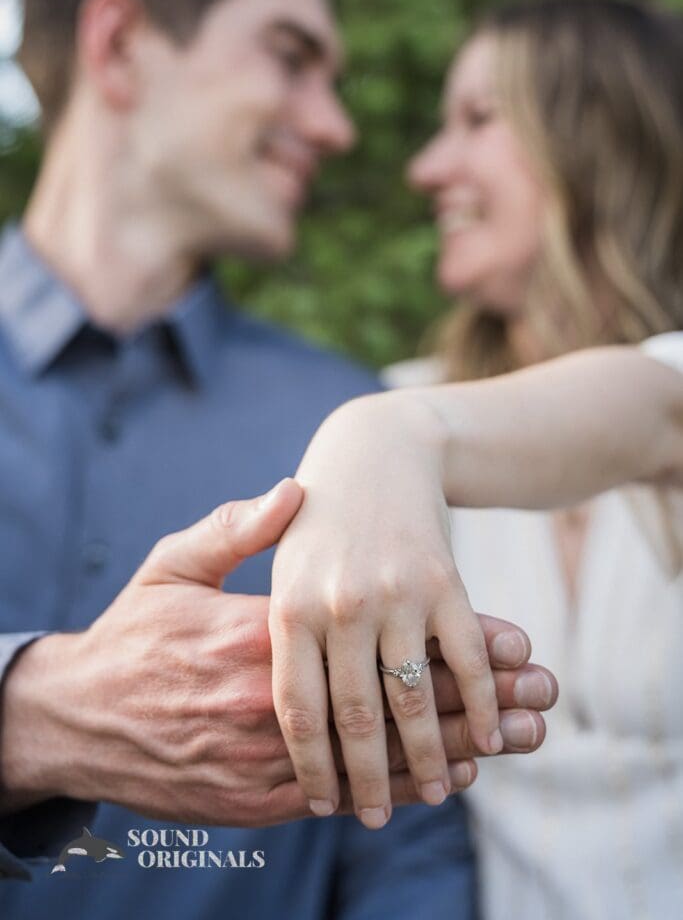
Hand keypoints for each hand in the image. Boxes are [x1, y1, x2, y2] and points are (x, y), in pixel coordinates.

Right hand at [0, 478, 554, 826]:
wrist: (81, 717)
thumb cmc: (135, 634)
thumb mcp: (174, 565)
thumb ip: (239, 529)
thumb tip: (297, 489)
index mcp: (265, 632)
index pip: (382, 637)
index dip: (456, 645)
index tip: (521, 643)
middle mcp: (277, 693)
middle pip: (398, 701)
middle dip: (480, 704)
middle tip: (542, 701)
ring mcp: (269, 751)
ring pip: (382, 754)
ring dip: (457, 749)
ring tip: (518, 743)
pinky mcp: (257, 793)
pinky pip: (345, 791)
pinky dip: (400, 784)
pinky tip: (447, 778)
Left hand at [269, 396, 554, 828]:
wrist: (376, 453)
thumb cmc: (317, 521)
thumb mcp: (271, 563)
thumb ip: (264, 629)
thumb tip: (261, 711)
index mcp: (289, 605)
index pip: (297, 708)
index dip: (311, 764)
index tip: (320, 804)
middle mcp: (342, 605)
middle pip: (356, 716)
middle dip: (368, 778)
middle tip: (377, 819)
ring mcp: (398, 595)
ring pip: (415, 697)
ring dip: (429, 755)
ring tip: (434, 793)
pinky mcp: (445, 583)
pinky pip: (467, 659)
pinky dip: (482, 705)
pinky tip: (486, 739)